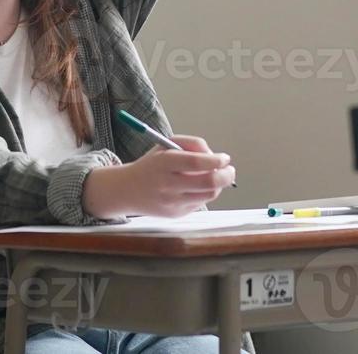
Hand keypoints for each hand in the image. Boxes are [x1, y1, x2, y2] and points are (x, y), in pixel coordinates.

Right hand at [82, 135, 234, 219]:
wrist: (128, 190)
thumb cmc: (152, 164)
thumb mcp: (166, 146)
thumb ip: (192, 144)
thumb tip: (215, 156)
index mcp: (164, 163)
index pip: (196, 162)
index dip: (215, 160)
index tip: (224, 158)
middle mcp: (168, 184)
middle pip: (208, 183)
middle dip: (226, 175)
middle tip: (229, 169)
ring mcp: (172, 202)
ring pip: (209, 195)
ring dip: (218, 185)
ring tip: (214, 176)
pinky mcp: (176, 214)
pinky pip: (200, 202)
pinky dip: (204, 193)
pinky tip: (195, 187)